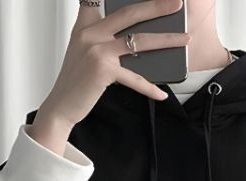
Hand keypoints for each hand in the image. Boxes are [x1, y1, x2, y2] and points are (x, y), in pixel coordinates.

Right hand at [34, 0, 191, 134]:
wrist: (61, 106)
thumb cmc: (77, 81)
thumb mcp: (86, 51)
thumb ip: (105, 38)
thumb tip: (137, 41)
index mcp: (86, 25)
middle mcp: (90, 33)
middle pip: (130, 13)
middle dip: (157, 6)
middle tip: (177, 3)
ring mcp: (97, 50)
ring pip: (139, 40)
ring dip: (166, 39)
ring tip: (184, 39)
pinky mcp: (103, 70)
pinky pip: (134, 78)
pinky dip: (149, 88)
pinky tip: (161, 93)